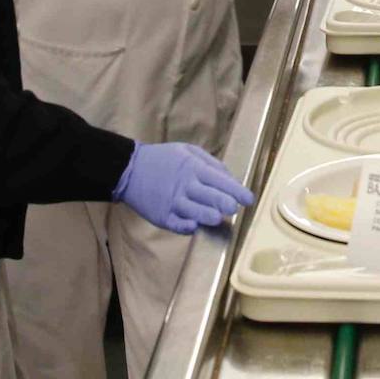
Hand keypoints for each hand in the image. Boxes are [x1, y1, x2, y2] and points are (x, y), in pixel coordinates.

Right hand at [113, 142, 253, 234]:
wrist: (130, 170)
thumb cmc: (164, 159)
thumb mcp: (188, 151)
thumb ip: (211, 163)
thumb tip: (230, 178)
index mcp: (193, 168)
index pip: (220, 180)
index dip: (236, 190)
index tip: (249, 199)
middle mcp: (185, 185)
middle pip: (210, 196)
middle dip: (225, 203)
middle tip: (236, 209)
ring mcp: (173, 202)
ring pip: (195, 212)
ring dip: (209, 216)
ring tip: (219, 218)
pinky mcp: (162, 216)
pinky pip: (177, 225)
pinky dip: (186, 226)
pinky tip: (194, 226)